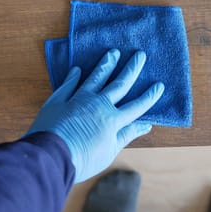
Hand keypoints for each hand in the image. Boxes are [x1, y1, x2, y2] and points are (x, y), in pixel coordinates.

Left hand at [27, 49, 164, 182]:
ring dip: (106, 65)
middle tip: (139, 54)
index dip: (149, 96)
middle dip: (131, 69)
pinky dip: (73, 76)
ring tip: (113, 52)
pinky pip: (68, 84)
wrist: (51, 155)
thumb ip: (126, 135)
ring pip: (95, 78)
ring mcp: (78, 99)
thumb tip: (146, 125)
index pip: (136, 106)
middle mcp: (98, 105)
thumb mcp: (109, 151)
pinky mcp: (59, 100)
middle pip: (119, 84)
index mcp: (113, 119)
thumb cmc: (83, 159)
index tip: (159, 84)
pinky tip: (77, 69)